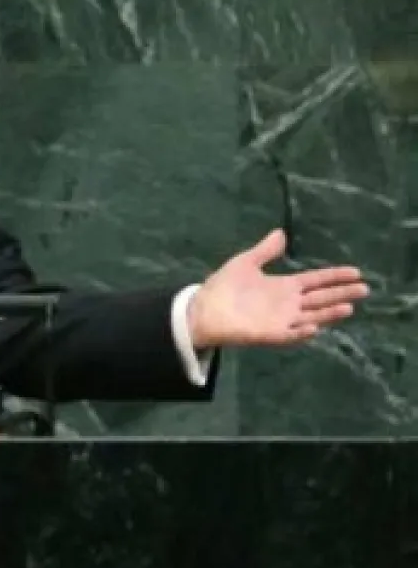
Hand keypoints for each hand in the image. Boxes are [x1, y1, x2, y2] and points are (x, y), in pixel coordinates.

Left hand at [188, 228, 368, 349]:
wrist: (202, 309)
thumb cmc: (223, 287)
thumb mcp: (245, 263)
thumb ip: (265, 251)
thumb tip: (281, 233)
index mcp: (284, 287)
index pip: (315, 281)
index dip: (334, 276)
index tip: (356, 272)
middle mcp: (288, 304)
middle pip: (320, 298)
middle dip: (341, 294)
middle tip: (364, 289)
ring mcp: (281, 320)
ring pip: (311, 317)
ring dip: (328, 313)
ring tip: (348, 307)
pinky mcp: (270, 334)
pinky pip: (289, 334)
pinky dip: (301, 332)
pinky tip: (313, 327)